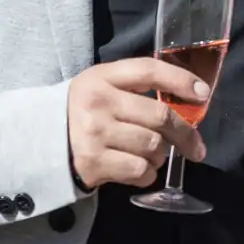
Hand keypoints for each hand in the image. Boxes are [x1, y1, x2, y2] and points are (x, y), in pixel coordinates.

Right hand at [67, 58, 208, 189]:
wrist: (41, 143)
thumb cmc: (83, 111)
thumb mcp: (102, 86)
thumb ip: (137, 86)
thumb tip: (190, 100)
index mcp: (102, 77)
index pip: (149, 70)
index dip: (180, 80)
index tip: (203, 94)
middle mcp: (98, 103)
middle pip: (160, 116)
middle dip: (185, 134)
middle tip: (196, 147)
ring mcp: (94, 134)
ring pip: (154, 146)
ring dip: (161, 155)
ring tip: (152, 155)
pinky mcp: (93, 163)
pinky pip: (140, 170)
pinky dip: (147, 173)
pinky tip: (138, 168)